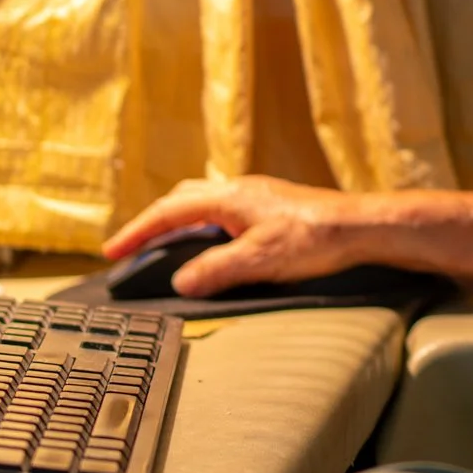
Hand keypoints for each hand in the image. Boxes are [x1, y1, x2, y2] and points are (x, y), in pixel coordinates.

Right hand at [99, 175, 388, 296]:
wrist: (360, 227)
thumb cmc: (316, 238)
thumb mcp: (259, 260)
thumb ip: (216, 271)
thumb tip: (180, 282)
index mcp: (229, 197)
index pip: (169, 212)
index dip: (138, 232)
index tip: (112, 250)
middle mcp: (239, 190)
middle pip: (182, 200)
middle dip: (152, 223)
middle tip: (131, 247)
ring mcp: (256, 198)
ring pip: (203, 204)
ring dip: (178, 224)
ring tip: (163, 248)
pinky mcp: (271, 209)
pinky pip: (222, 213)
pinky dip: (202, 228)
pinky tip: (210, 246)